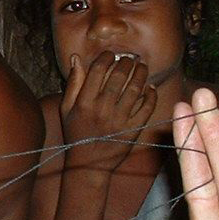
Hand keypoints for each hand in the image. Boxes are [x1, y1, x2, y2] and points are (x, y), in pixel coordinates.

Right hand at [60, 51, 157, 169]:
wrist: (89, 164)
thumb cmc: (76, 133)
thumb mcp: (67, 109)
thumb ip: (73, 83)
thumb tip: (76, 58)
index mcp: (84, 103)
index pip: (98, 70)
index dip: (106, 57)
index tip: (110, 54)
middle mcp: (102, 109)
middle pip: (119, 76)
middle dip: (126, 62)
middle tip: (129, 58)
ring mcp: (119, 120)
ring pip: (135, 88)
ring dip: (141, 73)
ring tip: (142, 67)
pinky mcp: (133, 129)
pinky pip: (147, 107)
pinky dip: (151, 94)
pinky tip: (150, 87)